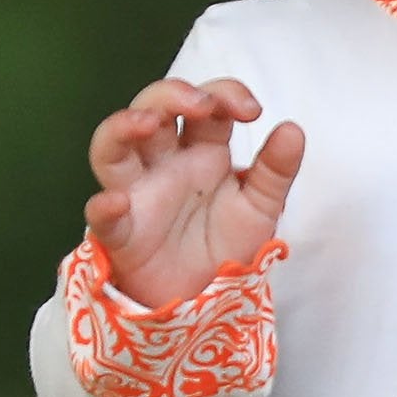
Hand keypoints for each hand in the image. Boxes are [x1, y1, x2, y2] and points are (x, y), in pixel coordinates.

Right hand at [84, 78, 303, 311]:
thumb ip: (276, 171)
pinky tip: (117, 203)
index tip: (251, 111)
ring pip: (111, 147)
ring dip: (122, 128)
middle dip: (172, 96)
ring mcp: (138, 195)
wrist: (208, 302)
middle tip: (203, 106)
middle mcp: (165, 163)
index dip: (223, 94)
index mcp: (202, 151)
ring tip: (147, 124)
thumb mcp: (261, 208)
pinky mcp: (122, 234)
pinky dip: (103, 208)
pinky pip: (102, 218)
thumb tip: (294, 129)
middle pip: (152, 109)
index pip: (205, 104)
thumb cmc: (228, 247)